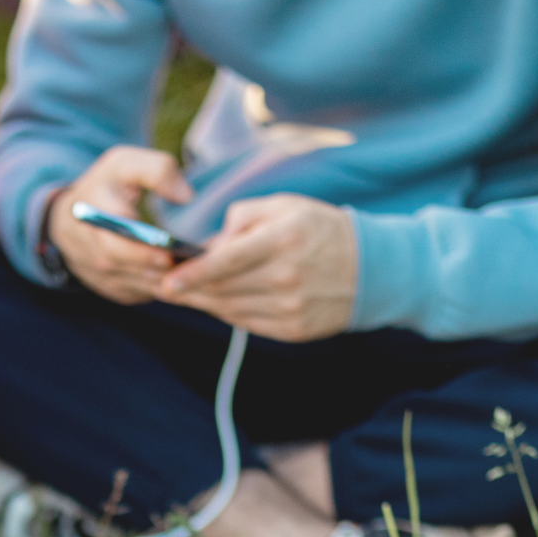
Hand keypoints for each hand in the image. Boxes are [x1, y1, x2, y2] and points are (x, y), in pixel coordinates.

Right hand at [46, 145, 192, 304]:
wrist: (69, 223)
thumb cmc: (105, 187)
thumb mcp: (125, 164)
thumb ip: (156, 171)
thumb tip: (185, 196)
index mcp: (93, 217)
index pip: (114, 244)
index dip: (141, 253)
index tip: (167, 254)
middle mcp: (94, 253)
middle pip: (132, 271)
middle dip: (163, 272)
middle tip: (194, 268)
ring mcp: (104, 277)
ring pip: (143, 286)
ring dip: (170, 283)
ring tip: (200, 274)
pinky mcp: (116, 290)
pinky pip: (145, 293)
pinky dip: (168, 289)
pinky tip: (190, 279)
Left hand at [157, 193, 356, 342]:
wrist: (373, 269)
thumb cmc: (320, 230)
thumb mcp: (286, 206)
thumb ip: (242, 216)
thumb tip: (208, 244)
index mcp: (283, 239)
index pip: (227, 262)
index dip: (192, 275)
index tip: (166, 284)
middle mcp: (286, 276)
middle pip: (222, 289)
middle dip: (189, 289)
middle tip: (164, 284)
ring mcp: (290, 307)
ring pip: (229, 310)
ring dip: (204, 302)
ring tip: (188, 291)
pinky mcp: (292, 330)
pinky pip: (245, 324)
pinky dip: (228, 313)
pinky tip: (220, 301)